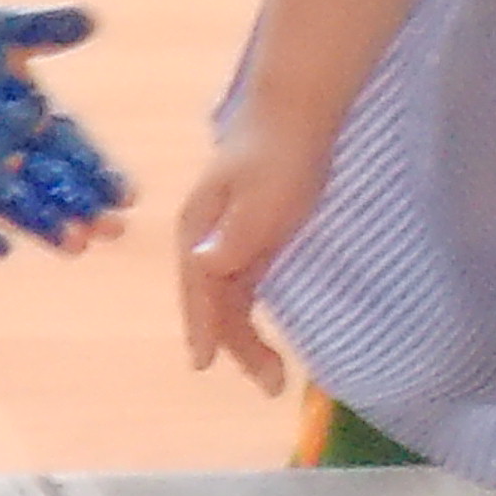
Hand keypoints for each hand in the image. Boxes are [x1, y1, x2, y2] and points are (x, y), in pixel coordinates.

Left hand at [0, 5, 131, 257]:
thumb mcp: (2, 30)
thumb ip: (45, 28)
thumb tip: (92, 19)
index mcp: (36, 120)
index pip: (76, 151)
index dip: (101, 173)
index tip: (128, 195)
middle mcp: (11, 154)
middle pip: (55, 187)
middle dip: (84, 208)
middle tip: (114, 230)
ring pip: (17, 206)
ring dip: (45, 226)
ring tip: (76, 246)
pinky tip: (2, 250)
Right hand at [173, 106, 326, 387]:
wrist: (297, 112)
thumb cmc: (279, 152)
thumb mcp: (261, 194)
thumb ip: (236, 232)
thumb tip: (205, 265)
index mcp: (198, 230)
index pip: (199, 287)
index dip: (203, 326)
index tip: (204, 364)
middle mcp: (206, 242)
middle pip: (215, 303)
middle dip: (236, 345)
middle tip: (271, 384)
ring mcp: (229, 242)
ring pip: (230, 301)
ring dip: (246, 338)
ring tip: (275, 377)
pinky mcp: (253, 240)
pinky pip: (245, 290)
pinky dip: (252, 317)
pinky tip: (266, 337)